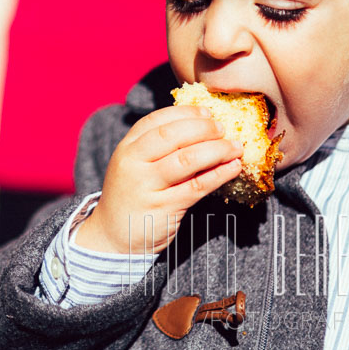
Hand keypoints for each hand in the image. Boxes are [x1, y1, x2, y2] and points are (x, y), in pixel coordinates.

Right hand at [76, 106, 242, 254]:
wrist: (113, 237)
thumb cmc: (131, 196)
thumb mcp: (134, 166)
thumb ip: (158, 148)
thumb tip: (200, 128)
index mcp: (127, 148)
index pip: (156, 120)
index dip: (185, 113)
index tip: (207, 112)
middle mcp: (133, 163)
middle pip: (171, 136)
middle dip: (203, 128)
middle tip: (223, 128)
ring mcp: (146, 186)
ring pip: (187, 159)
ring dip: (217, 150)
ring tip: (235, 147)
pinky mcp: (164, 208)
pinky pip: (197, 186)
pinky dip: (219, 174)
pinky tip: (233, 168)